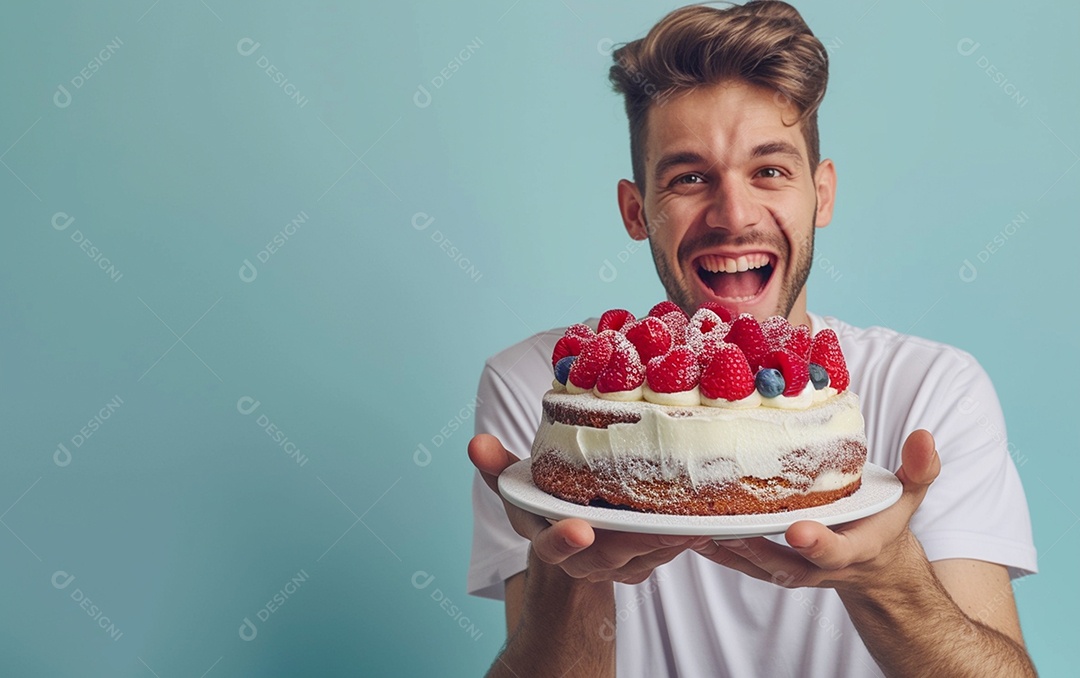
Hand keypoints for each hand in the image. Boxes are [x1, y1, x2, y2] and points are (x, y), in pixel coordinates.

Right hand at [469, 433, 705, 583]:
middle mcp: (580, 560)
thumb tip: (475, 443)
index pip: (550, 546)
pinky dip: (681, 537)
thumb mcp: (517, 484)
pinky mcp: (641, 565)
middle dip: (637, 540)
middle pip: (609, 557)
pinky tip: (701, 516)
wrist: (570, 540)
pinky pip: (663, 555)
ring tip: (694, 514)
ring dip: (668, 540)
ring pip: (644, 557)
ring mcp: (613, 567)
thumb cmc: (544, 504)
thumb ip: (496, 465)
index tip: (581, 529)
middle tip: (666, 520)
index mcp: (546, 538)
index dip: (564, 541)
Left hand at [693, 429, 940, 591]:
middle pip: (782, 561)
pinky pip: (736, 560)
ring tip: (689, 524)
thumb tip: (925, 434)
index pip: (834, 549)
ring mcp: (790, 568)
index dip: (816, 542)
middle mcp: (817, 565)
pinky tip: (683, 527)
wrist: (872, 563)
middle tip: (721, 525)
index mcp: (852, 547)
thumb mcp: (911, 495)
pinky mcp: (767, 563)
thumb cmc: (884, 521)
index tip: (797, 529)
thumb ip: (920, 468)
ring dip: (721, 547)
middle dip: (751, 545)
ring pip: (751, 563)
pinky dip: (712, 547)